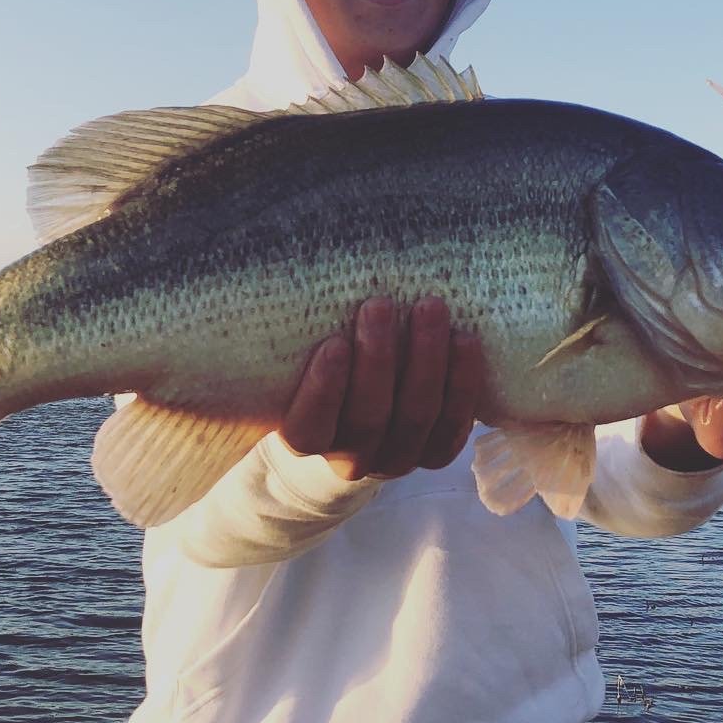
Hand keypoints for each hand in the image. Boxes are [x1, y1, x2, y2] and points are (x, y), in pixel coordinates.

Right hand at [280, 296, 483, 480]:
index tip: (333, 343)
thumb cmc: (318, 366)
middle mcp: (352, 458)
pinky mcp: (437, 450)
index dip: (323, 390)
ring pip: (415, 417)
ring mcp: (398, 457)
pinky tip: (464, 340)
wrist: (355, 414)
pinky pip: (454, 423)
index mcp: (306, 439)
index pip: (309, 428)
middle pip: (369, 418)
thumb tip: (258, 265)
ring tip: (430, 307)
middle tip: (380, 305)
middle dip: (378, 359)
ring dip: (426, 360)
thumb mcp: (296, 354)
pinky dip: (462, 381)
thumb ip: (290, 332)